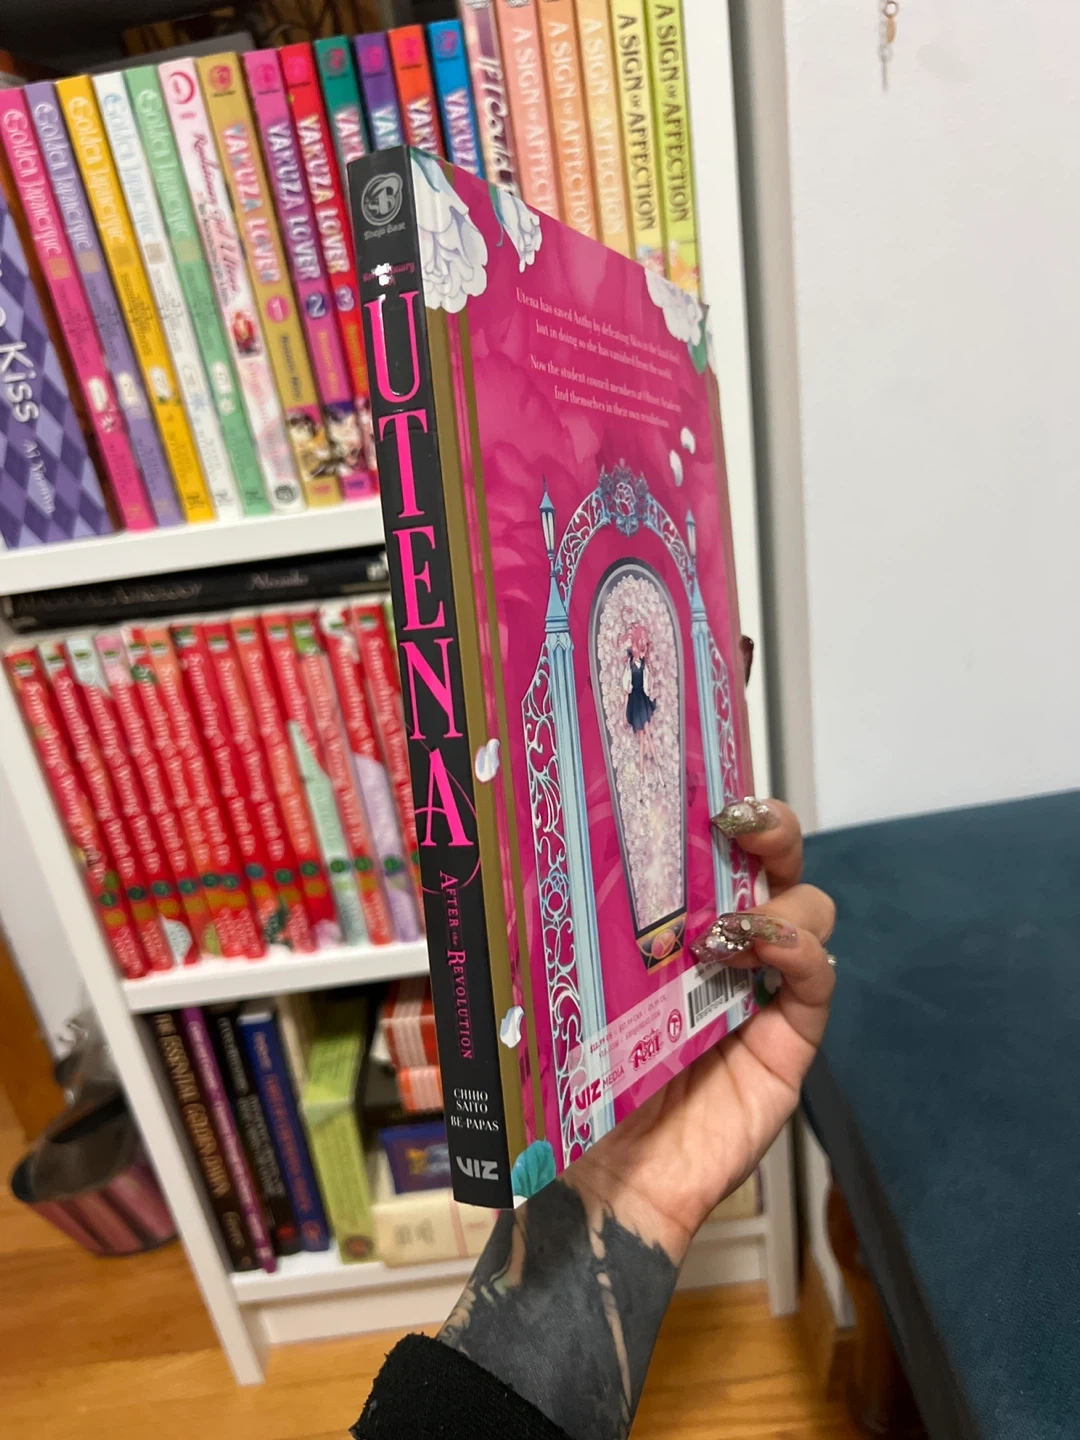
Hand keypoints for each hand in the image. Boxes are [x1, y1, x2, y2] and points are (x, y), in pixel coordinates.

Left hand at [570, 800, 834, 1261]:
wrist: (600, 1179)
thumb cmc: (570, 1083)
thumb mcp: (543, 986)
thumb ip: (533, 928)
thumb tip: (476, 857)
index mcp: (671, 922)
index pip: (714, 848)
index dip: (719, 810)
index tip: (697, 788)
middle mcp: (727, 944)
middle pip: (778, 860)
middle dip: (770, 826)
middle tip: (733, 820)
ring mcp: (763, 989)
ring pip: (808, 906)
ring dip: (775, 897)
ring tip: (717, 927)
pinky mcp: (790, 1040)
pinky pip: (819, 980)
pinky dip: (798, 950)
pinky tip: (755, 952)